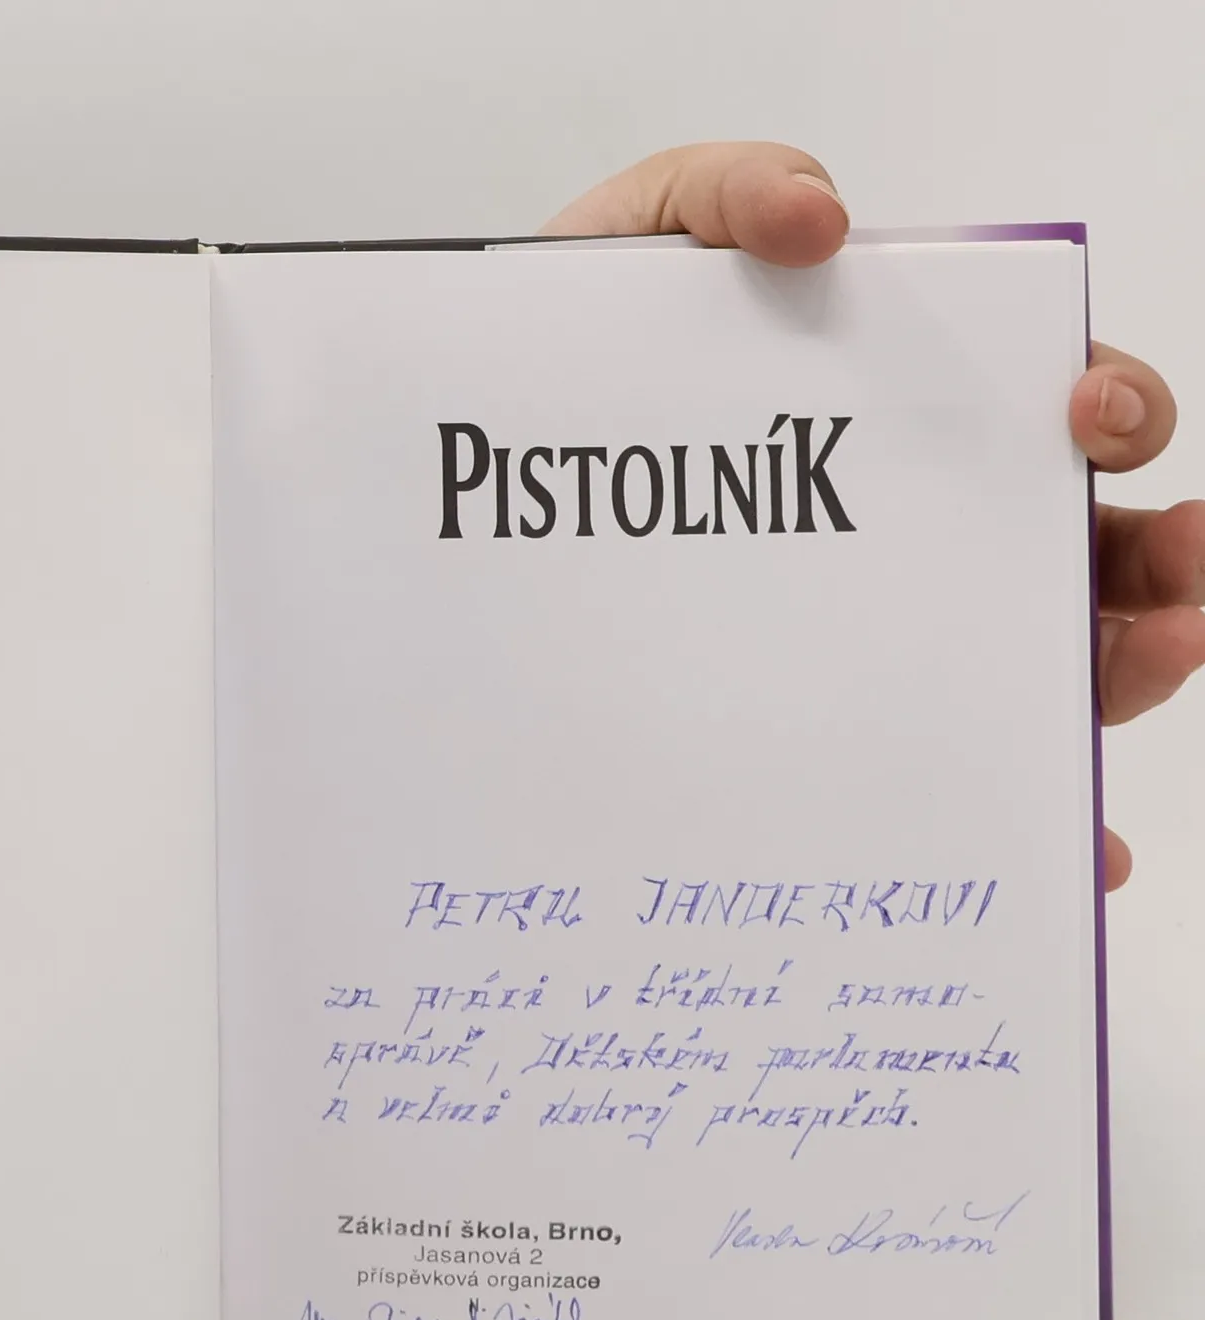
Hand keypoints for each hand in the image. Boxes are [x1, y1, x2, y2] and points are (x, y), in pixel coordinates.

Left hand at [543, 142, 1204, 890]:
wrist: (459, 482)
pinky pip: (926, 789)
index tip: (1085, 423)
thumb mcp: (630, 248)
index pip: (1045, 417)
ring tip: (1139, 675)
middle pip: (1074, 553)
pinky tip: (1067, 854)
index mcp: (894, 421)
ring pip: (1032, 672)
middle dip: (1151, 567)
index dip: (1104, 415)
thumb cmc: (563, 373)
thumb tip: (822, 219)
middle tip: (1171, 587)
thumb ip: (729, 194)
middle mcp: (904, 534)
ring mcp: (862, 639)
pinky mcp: (803, 732)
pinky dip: (1013, 826)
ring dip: (1115, 681)